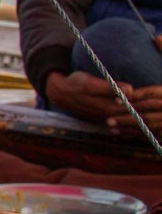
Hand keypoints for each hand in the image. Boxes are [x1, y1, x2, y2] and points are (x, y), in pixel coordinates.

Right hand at [46, 71, 161, 133]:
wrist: (61, 94)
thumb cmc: (76, 84)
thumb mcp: (89, 83)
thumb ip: (109, 87)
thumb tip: (130, 90)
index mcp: (109, 106)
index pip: (136, 106)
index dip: (150, 103)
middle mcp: (111, 116)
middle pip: (138, 117)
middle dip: (153, 114)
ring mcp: (109, 120)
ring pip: (133, 124)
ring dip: (148, 124)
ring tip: (160, 122)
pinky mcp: (108, 121)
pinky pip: (127, 128)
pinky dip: (138, 129)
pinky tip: (146, 130)